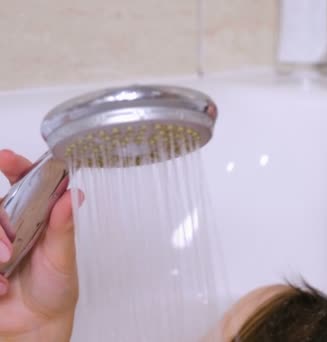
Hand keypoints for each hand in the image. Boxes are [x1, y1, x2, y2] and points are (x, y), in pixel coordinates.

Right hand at [0, 150, 79, 339]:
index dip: (13, 164)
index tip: (7, 157)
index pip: (22, 179)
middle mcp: (7, 224)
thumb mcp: (62, 257)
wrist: (35, 323)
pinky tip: (0, 287)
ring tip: (6, 269)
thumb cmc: (54, 288)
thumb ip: (63, 227)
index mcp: (33, 215)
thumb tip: (73, 194)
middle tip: (9, 251)